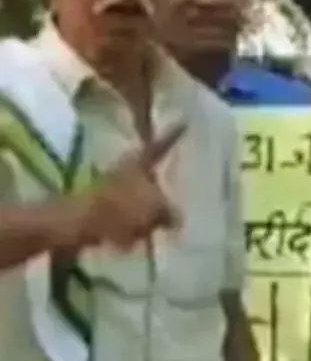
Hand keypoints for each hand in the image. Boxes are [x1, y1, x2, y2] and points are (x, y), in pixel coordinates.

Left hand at [64, 124, 185, 249]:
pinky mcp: (103, 211)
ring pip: (140, 198)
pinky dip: (135, 226)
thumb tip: (176, 219)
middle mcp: (126, 172)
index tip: (184, 121)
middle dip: (162, 186)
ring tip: (162, 226)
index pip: (160, 146)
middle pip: (150, 174)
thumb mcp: (156, 208)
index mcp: (139, 163)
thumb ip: (170, 211)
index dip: (173, 135)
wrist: (78, 225)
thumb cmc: (119, 208)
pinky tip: (140, 239)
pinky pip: (128, 218)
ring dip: (150, 211)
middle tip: (179, 193)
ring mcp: (113, 191)